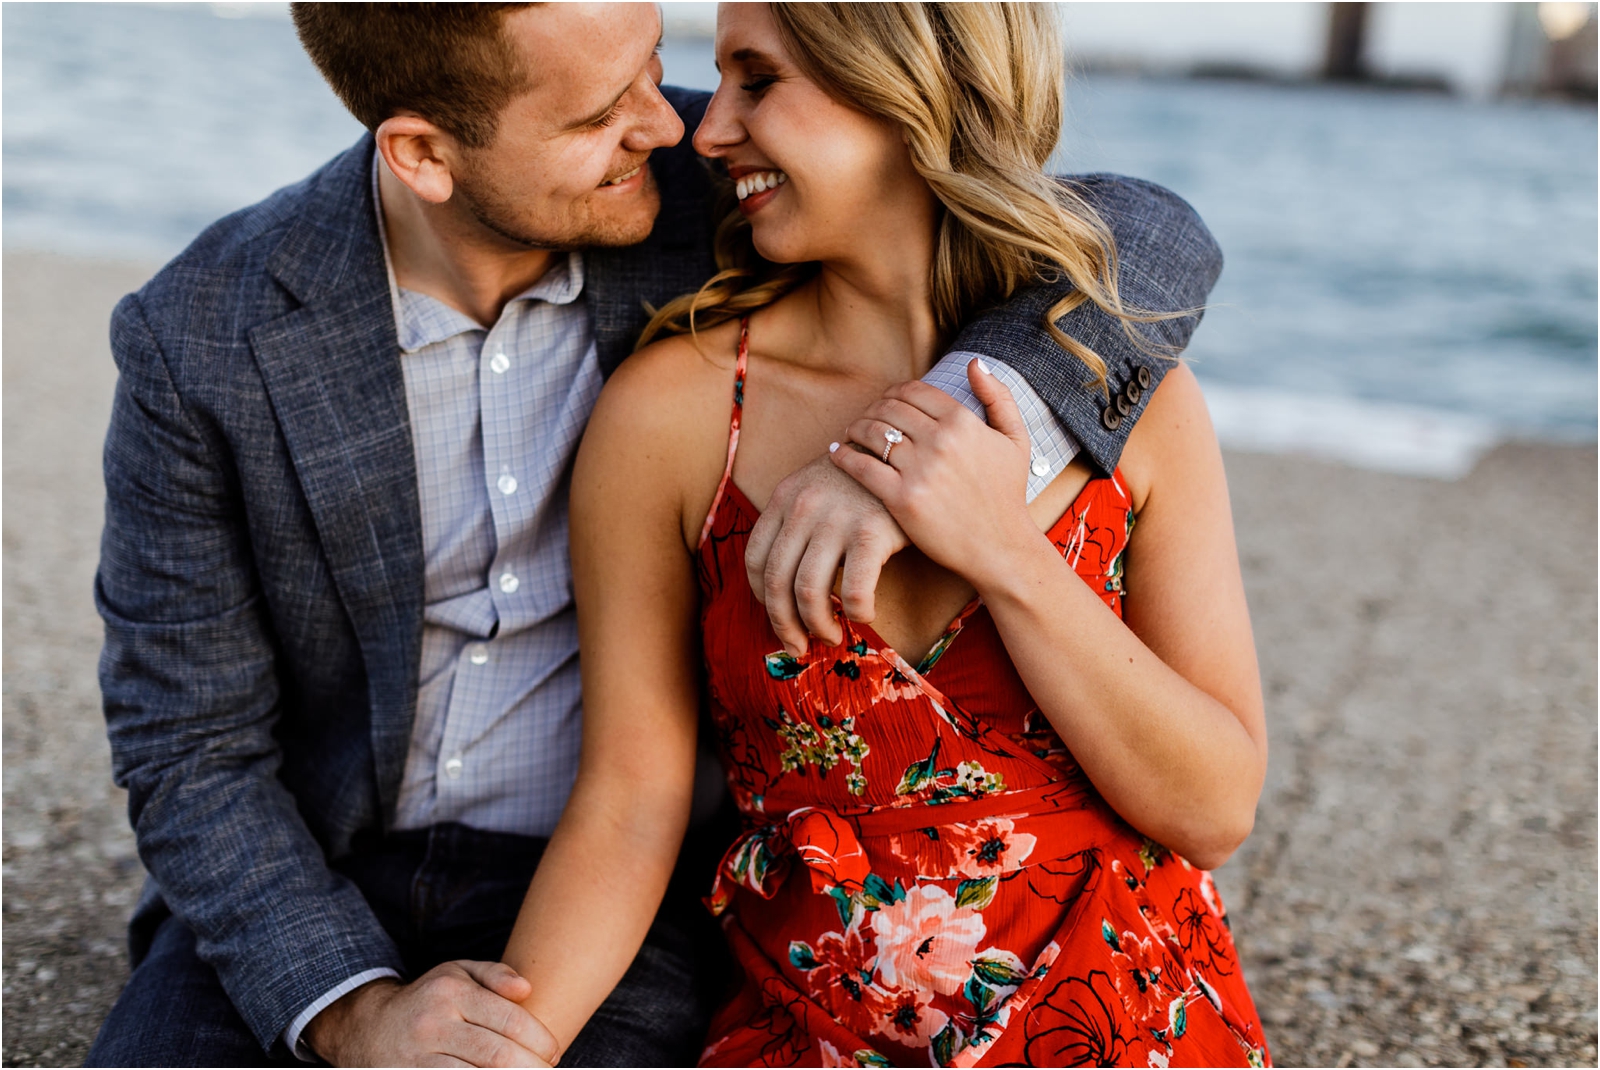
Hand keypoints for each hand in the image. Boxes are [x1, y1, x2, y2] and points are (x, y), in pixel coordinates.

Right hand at [304, 961, 557, 1067]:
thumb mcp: (457, 973)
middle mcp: (434, 1025)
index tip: (554, 1052)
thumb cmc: (429, 999)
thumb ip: (495, 974)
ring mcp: (419, 1058)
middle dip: (532, 1068)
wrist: (368, 1028)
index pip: (509, 1020)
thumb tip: (527, 989)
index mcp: (451, 993)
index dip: (539, 1040)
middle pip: (497, 1055)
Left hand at [744, 454, 908, 655]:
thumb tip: (784, 581)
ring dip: (817, 626)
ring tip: (831, 636)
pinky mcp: (871, 531)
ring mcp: (836, 518)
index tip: (778, 617)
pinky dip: (857, 613)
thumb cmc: (865, 481)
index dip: (762, 598)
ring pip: (809, 592)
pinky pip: (854, 591)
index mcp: (784, 497)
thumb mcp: (818, 488)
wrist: (911, 452)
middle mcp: (803, 507)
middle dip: (784, 625)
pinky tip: (865, 615)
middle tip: (799, 646)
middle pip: (776, 581)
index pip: (754, 559)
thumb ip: (798, 523)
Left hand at [830, 359, 1036, 590]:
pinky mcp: (902, 499)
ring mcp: (920, 470)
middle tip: (865, 418)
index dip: (893, 392)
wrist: (1000, 547)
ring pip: (872, 432)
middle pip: (888, 408)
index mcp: (963, 422)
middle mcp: (940, 441)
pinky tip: (837, 453)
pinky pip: (861, 466)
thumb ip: (998, 396)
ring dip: (855, 428)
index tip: (886, 401)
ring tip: (850, 433)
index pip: (913, 390)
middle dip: (872, 409)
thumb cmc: (1007, 495)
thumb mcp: (1016, 440)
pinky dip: (843, 455)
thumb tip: (974, 362)